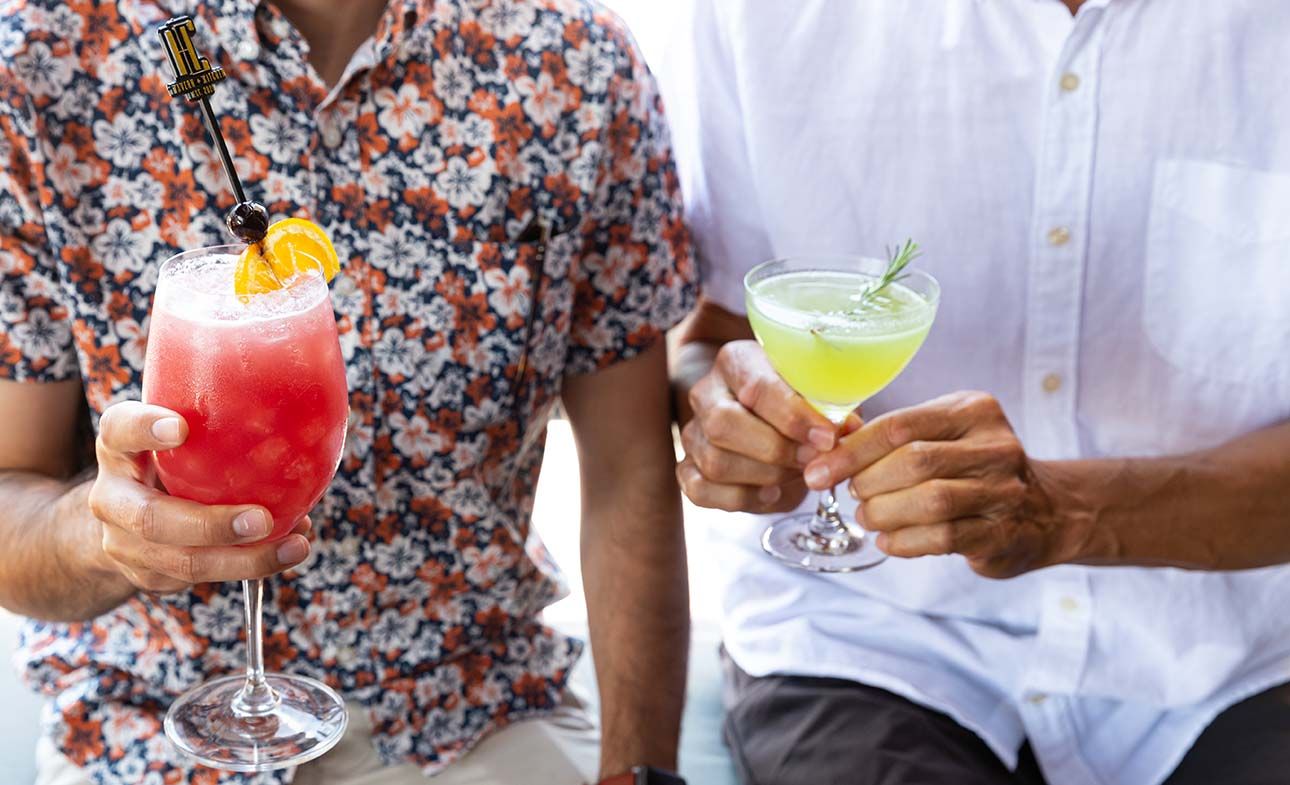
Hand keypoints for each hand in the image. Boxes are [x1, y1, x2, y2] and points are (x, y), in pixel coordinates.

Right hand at [87, 401, 310, 593]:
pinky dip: (248, 567)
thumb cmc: (169, 462)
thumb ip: (214, 424)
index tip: (181, 428)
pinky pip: (200, 579)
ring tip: (295, 546)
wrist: (121, 518)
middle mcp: (112, 498)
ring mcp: (124, 544)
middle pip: (152, 518)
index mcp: (118, 448)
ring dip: (245, 560)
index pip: (120, 430)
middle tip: (262, 519)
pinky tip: (285, 551)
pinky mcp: (149, 576)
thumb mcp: (176, 434)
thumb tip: (301, 423)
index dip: (146, 429)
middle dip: (211, 525)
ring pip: (182, 562)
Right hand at [677, 340, 852, 512]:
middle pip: (724, 424)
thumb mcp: (817, 394)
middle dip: (775, 450)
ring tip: (795, 474)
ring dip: (764, 476)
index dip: (792, 416)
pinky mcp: (687, 467)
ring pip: (715, 461)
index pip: (755, 386)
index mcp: (736, 361)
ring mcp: (693, 432)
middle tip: (812, 460)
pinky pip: (701, 491)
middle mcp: (706, 393)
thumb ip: (830, 408)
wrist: (775, 424)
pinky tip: (769, 492)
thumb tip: (846, 429)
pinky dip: (740, 498)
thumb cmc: (799, 403)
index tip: (827, 438)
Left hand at [802, 391, 1079, 578]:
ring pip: (929, 500)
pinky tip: (888, 541)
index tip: (817, 470)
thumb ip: (896, 438)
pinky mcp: (1004, 532)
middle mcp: (995, 445)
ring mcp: (1004, 490)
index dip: (850, 450)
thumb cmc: (973, 469)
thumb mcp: (946, 435)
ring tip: (867, 518)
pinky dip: (905, 541)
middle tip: (850, 494)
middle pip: (912, 461)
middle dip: (867, 482)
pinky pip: (943, 537)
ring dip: (884, 513)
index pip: (899, 425)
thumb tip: (827, 452)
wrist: (1045, 511)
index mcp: (973, 410)